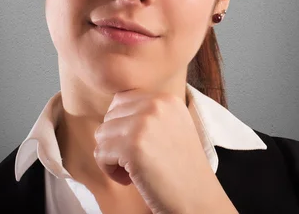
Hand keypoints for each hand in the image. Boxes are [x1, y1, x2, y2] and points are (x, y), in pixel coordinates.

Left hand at [94, 88, 231, 213]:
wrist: (198, 199)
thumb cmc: (181, 170)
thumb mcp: (172, 127)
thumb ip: (147, 114)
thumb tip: (112, 114)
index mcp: (166, 99)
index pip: (122, 101)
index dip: (122, 127)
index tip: (138, 147)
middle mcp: (155, 105)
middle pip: (110, 117)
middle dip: (116, 141)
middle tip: (136, 161)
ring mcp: (143, 124)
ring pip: (102, 134)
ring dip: (112, 156)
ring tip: (134, 170)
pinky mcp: (132, 146)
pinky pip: (100, 153)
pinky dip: (110, 171)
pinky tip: (130, 180)